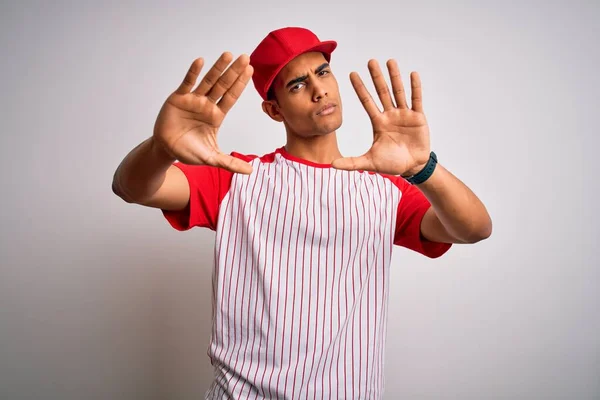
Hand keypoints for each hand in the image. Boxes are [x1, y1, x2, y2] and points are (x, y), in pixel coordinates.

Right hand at [153, 52, 253, 173]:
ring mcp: (193, 100)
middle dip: (234, 72)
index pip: (231, 97)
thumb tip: (251, 171)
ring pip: (208, 81)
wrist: (167, 149)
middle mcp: (207, 104)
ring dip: (218, 68)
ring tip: (228, 55)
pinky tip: (200, 61)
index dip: (240, 84)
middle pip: (223, 85)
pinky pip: (187, 83)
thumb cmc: (190, 151)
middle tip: (245, 57)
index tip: (250, 70)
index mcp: (216, 116)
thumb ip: (230, 163)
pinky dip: (193, 73)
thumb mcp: (212, 158)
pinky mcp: (178, 98)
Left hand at [331, 59, 430, 175]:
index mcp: (378, 122)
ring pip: (398, 92)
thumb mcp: (369, 162)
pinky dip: (415, 87)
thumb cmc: (392, 164)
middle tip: (370, 61)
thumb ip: (351, 163)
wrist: (412, 167)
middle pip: (381, 92)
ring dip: (395, 76)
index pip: (367, 101)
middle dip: (376, 77)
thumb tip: (331, 164)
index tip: (352, 74)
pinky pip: (416, 100)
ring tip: (390, 61)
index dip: (360, 88)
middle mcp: (390, 115)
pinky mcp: (418, 117)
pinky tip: (412, 74)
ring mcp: (404, 115)